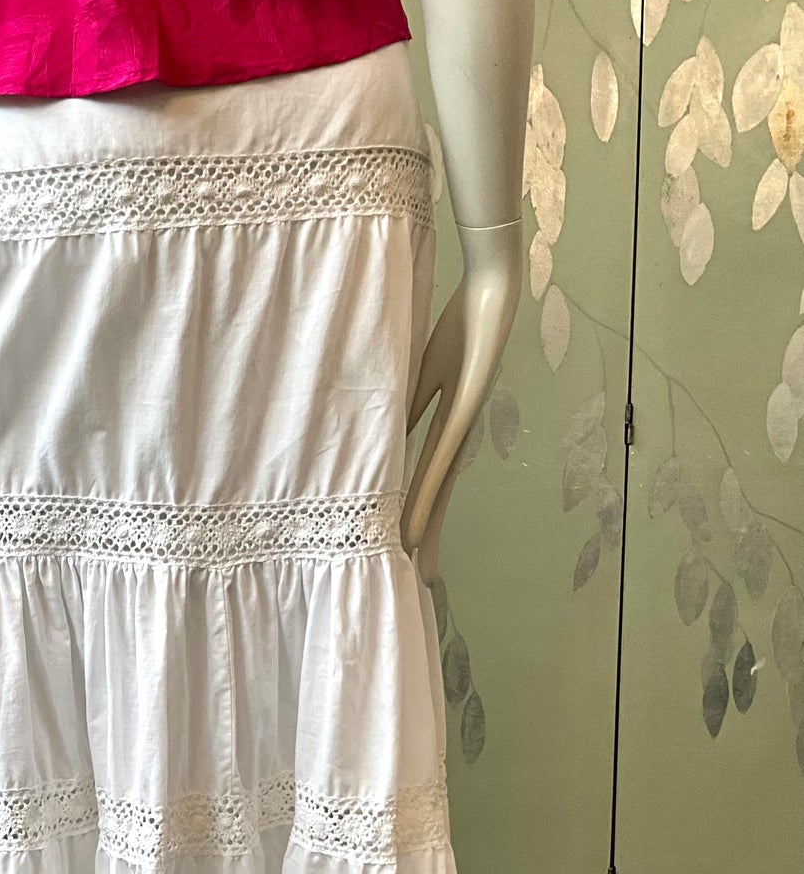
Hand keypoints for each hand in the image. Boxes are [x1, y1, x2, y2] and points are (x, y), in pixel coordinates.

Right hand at [401, 217, 523, 584]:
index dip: (424, 517)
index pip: (432, 481)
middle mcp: (459, 434)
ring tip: (416, 571)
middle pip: (441, 498)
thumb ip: (404, 406)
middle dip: (432, 541)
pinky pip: (439, 463)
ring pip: (441, 492)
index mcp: (450, 425)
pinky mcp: (466, 412)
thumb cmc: (462, 321)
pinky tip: (415, 527)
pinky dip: (426, 498)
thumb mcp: (421, 370)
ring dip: (429, 533)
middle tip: (421, 585)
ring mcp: (464, 426)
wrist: (492, 288)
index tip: (415, 552)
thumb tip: (380, 436)